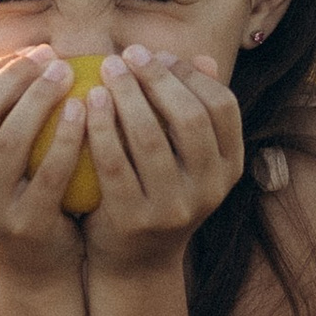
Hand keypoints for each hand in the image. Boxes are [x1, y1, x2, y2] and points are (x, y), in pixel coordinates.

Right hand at [0, 49, 92, 278]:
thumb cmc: (23, 194)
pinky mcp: (23, 224)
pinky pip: (48, 172)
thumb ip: (1, 117)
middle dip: (18, 77)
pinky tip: (86, 111)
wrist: (37, 266)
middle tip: (55, 59)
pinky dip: (67, 137)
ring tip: (70, 75)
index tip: (35, 52)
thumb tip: (31, 51)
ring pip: (10, 140)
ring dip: (40, 99)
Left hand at [80, 49, 244, 272]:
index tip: (156, 53)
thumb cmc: (157, 191)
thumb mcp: (185, 157)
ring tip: (105, 69)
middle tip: (126, 54)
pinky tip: (86, 102)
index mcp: (229, 167)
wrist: (135, 262)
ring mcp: (173, 208)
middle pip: (189, 117)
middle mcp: (210, 189)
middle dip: (156, 78)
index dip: (189, 74)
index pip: (221, 106)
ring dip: (126, 95)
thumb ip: (192, 110)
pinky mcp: (134, 219)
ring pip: (150, 137)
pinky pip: (114, 163)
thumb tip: (201, 57)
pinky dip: (100, 127)